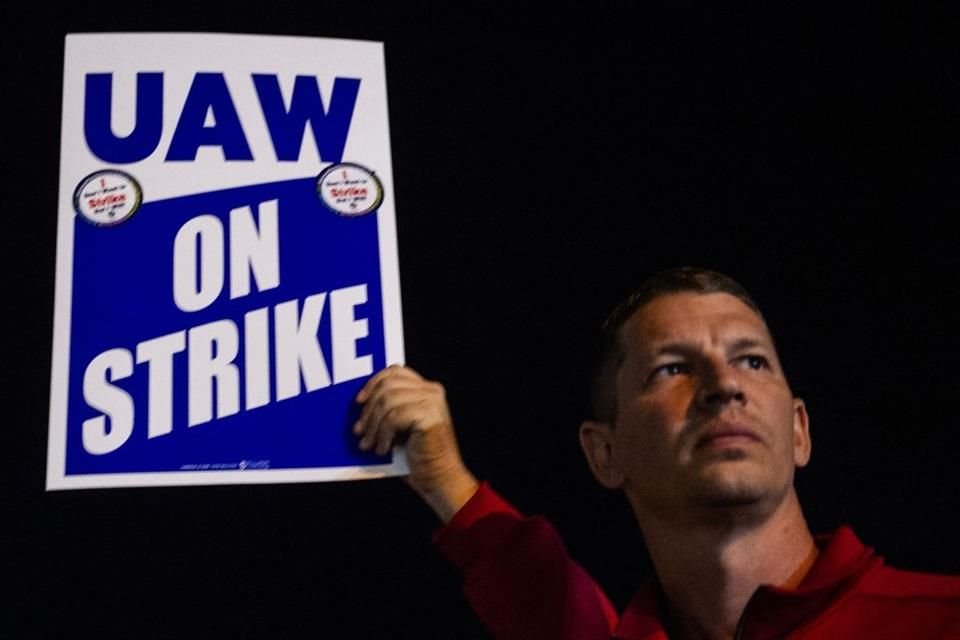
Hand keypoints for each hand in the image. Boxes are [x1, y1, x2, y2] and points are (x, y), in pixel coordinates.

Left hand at [354, 365, 478, 521]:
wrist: (440, 479)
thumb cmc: (418, 456)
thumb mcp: (401, 426)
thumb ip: (390, 408)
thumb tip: (361, 403)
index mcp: (427, 389)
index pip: (395, 371)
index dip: (373, 383)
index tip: (359, 402)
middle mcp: (432, 391)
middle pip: (388, 386)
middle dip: (369, 409)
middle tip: (359, 431)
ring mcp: (433, 402)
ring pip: (388, 401)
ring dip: (373, 425)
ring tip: (368, 444)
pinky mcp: (429, 416)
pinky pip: (394, 417)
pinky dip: (383, 434)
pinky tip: (382, 448)